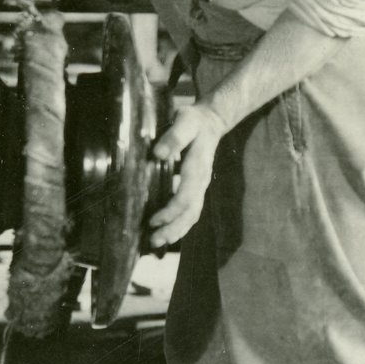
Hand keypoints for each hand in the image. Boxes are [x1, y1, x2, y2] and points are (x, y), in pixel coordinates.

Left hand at [148, 104, 226, 246]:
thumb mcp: (185, 120)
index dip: (170, 211)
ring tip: (156, 243)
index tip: (153, 220)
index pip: (186, 197)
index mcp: (197, 168)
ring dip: (175, 231)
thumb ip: (174, 137)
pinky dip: (179, 225)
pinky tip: (166, 233)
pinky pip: (190, 212)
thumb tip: (159, 154)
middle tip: (153, 242)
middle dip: (172, 229)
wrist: (211, 121)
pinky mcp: (196, 189)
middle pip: (190, 213)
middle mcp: (201, 182)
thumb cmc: (194, 121)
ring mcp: (200, 187)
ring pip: (192, 216)